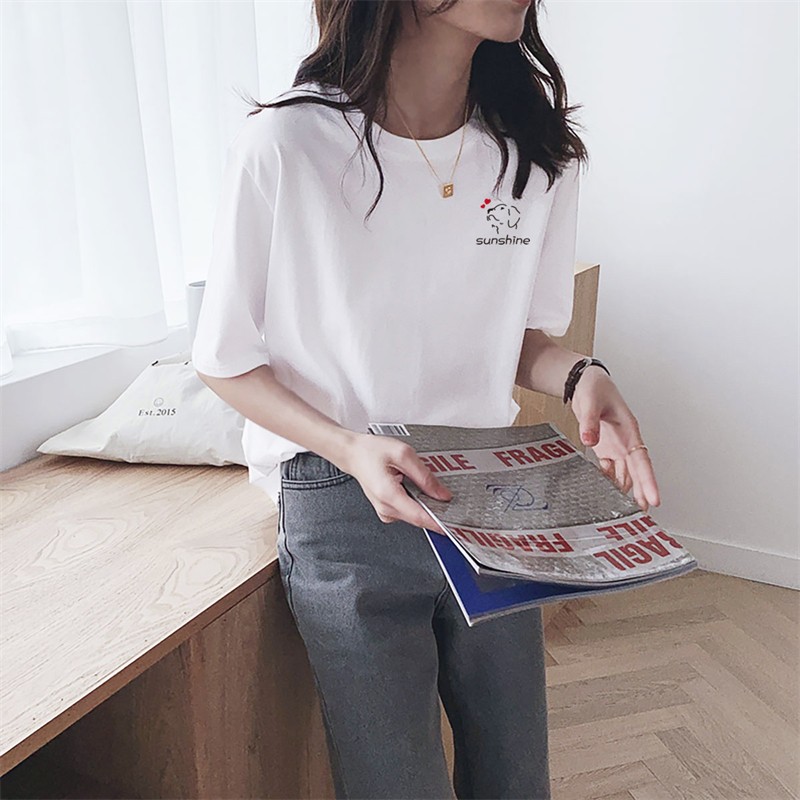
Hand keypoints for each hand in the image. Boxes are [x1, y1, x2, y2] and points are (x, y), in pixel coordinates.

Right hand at [337, 433, 452, 532]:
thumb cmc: (372, 451)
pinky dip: (416, 503)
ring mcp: (385, 511)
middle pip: (419, 518)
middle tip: (447, 497)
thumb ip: (425, 476)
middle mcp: (385, 508)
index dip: (439, 522)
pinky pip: (408, 511)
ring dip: (425, 505)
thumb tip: (442, 494)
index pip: (419, 517)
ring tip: (425, 486)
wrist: (353, 454)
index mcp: (388, 494)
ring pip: (414, 516)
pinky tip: (415, 489)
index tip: (454, 523)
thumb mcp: (403, 455)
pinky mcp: (386, 510)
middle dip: (435, 510)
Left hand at [570, 366, 660, 511]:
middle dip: (641, 493)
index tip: (654, 498)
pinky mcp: (605, 449)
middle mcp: (626, 442)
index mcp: (629, 430)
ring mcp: (616, 447)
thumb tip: (589, 440)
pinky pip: (609, 470)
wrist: (586, 383)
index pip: (642, 460)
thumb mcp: (590, 401)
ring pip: (625, 474)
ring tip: (624, 512)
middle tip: (642, 515)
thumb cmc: (595, 388)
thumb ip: (589, 421)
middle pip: (637, 472)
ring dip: (626, 492)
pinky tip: (605, 495)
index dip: (649, 480)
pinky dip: (608, 482)